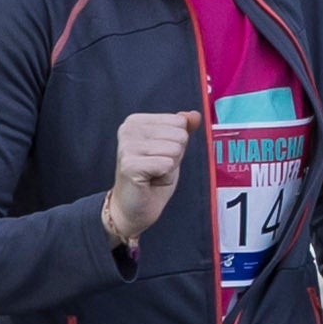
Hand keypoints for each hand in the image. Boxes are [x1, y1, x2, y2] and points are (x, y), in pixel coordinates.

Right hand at [98, 108, 193, 248]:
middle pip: (179, 135)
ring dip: (169, 167)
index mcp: (136, 121)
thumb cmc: (152, 177)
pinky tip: (150, 180)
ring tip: (154, 173)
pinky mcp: (130, 164)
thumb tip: (195, 115)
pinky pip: (167, 164)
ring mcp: (127, 146)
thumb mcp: (172, 149)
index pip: (179, 122)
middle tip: (157, 167)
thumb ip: (182, 129)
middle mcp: (128, 129)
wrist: (134, 208)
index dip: (176, 144)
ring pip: (174, 150)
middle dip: (175, 156)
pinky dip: (165, 176)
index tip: (159, 156)